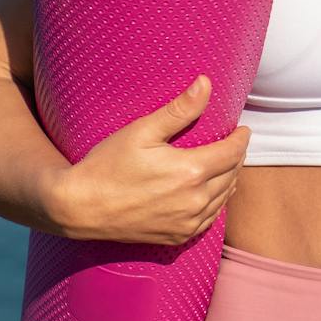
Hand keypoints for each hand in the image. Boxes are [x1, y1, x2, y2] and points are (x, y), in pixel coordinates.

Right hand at [48, 75, 250, 245]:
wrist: (78, 208)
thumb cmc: (107, 165)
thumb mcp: (142, 131)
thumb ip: (179, 109)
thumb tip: (206, 83)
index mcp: (191, 171)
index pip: (233, 152)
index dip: (241, 138)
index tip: (242, 129)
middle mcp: (194, 200)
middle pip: (232, 174)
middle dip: (236, 156)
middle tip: (234, 143)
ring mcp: (186, 223)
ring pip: (224, 198)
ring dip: (229, 179)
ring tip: (225, 164)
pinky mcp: (176, 237)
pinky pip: (209, 219)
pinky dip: (216, 203)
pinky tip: (210, 192)